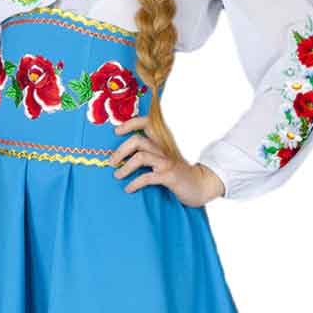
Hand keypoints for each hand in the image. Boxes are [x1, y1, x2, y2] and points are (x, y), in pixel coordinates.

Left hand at [110, 115, 224, 206]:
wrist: (200, 186)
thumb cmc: (178, 174)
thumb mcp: (164, 159)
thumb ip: (149, 154)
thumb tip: (124, 157)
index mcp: (162, 142)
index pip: (147, 123)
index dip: (131, 124)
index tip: (117, 131)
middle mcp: (164, 149)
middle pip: (137, 140)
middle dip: (121, 150)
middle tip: (112, 162)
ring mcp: (167, 162)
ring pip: (141, 157)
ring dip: (125, 167)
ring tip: (118, 175)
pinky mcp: (169, 176)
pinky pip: (147, 177)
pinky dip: (135, 183)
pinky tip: (129, 188)